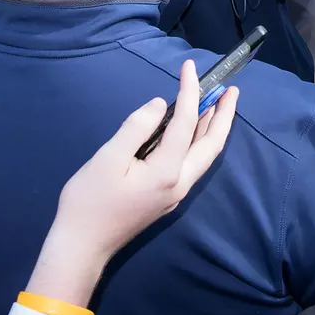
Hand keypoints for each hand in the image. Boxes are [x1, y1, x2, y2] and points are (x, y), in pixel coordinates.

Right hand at [34, 60, 237, 293]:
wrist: (82, 246)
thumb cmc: (89, 201)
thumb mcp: (107, 158)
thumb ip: (137, 128)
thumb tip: (159, 106)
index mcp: (166, 171)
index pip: (186, 124)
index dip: (190, 92)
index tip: (188, 68)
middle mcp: (179, 183)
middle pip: (211, 145)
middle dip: (223, 115)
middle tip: (231, 89)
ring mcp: (175, 193)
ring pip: (204, 156)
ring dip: (214, 128)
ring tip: (219, 104)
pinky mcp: (167, 197)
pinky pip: (192, 163)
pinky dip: (199, 142)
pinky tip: (193, 131)